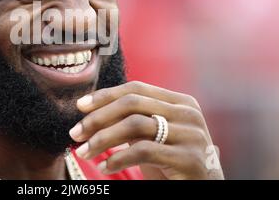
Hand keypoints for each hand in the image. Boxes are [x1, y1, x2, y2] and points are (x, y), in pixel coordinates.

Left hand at [69, 81, 223, 179]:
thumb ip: (131, 120)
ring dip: (102, 139)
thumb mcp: (151, 136)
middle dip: (98, 117)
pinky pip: (143, 151)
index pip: (136, 88)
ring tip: (84, 153)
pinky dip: (118, 159)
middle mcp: (188, 113)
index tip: (79, 106)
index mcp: (180, 102)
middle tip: (75, 133)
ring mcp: (192, 135)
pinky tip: (105, 168)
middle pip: (132, 103)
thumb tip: (90, 110)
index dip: (105, 95)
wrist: (202, 190)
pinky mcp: (190, 159)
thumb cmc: (171, 164)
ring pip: (135, 125)